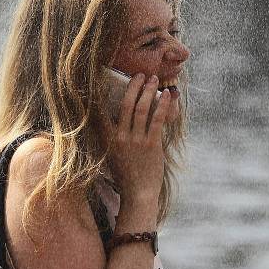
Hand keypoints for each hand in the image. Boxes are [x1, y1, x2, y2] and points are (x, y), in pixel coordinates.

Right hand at [107, 74, 171, 207]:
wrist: (138, 194)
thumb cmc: (125, 173)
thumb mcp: (111, 153)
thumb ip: (111, 134)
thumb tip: (112, 116)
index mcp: (107, 139)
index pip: (101, 111)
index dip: (101, 93)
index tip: (102, 78)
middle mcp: (120, 137)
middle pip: (126, 105)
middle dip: (134, 86)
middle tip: (140, 74)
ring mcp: (136, 141)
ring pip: (142, 109)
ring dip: (148, 91)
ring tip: (153, 80)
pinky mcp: (152, 145)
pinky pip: (157, 120)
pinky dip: (163, 106)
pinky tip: (167, 96)